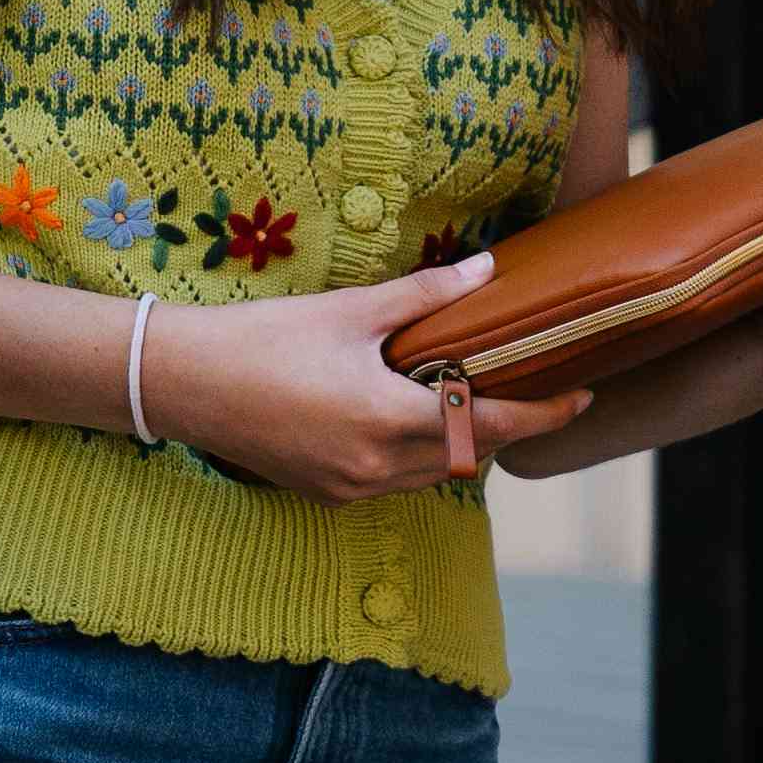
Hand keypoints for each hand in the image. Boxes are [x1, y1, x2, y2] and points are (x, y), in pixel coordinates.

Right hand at [149, 253, 591, 505]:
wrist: (180, 382)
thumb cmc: (260, 339)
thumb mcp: (348, 311)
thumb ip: (426, 296)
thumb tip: (487, 270)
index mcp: (390, 419)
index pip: (494, 425)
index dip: (545, 414)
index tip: (582, 397)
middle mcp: (377, 465)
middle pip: (471, 456)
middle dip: (505, 427)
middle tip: (531, 390)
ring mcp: (350, 487)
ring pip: (435, 474)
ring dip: (463, 444)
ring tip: (474, 403)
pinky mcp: (325, 493)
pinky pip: (395, 481)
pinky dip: (418, 456)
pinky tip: (409, 421)